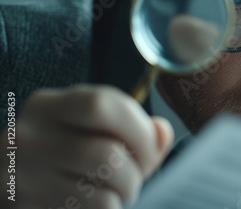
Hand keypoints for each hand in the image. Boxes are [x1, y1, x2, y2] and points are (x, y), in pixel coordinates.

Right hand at [0, 85, 173, 208]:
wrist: (10, 173)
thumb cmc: (60, 147)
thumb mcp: (88, 125)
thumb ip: (131, 125)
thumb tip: (161, 133)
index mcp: (50, 106)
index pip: (102, 105)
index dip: (139, 129)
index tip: (152, 145)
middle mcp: (30, 137)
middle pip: (108, 155)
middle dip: (137, 170)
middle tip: (135, 174)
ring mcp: (25, 176)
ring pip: (104, 192)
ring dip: (123, 193)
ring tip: (113, 187)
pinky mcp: (28, 207)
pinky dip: (106, 207)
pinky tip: (91, 199)